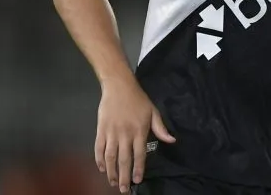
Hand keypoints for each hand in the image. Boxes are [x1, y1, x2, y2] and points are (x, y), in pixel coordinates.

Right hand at [95, 78, 175, 192]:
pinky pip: (99, 147)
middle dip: (124, 176)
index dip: (138, 168)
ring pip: (110, 156)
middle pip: (123, 159)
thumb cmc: (138, 99)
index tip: (137, 180)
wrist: (119, 86)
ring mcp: (111, 132)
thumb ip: (161, 128)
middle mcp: (125, 134)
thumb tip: (171, 140)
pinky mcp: (101, 129)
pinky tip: (101, 168)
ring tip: (112, 182)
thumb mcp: (153, 112)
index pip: (139, 154)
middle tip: (123, 189)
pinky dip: (99, 159)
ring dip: (110, 171)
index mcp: (139, 131)